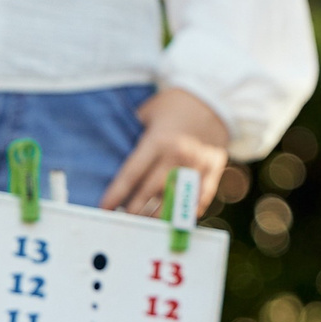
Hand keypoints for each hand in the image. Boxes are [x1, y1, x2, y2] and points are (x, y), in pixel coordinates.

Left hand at [102, 87, 229, 215]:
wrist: (215, 98)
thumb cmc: (175, 104)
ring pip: (175, 198)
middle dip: (134, 209)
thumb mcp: (149, 112)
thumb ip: (135, 134)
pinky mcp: (214, 168)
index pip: (132, 174)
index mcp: (159, 140)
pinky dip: (189, 210)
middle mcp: (179, 155)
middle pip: (151, 191)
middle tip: (122, 221)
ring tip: (145, 223)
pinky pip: (201, 196)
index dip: (116, 194)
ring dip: (158, 214)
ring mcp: (198, 164)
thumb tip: (115, 155)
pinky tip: (176, 218)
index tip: (105, 208)